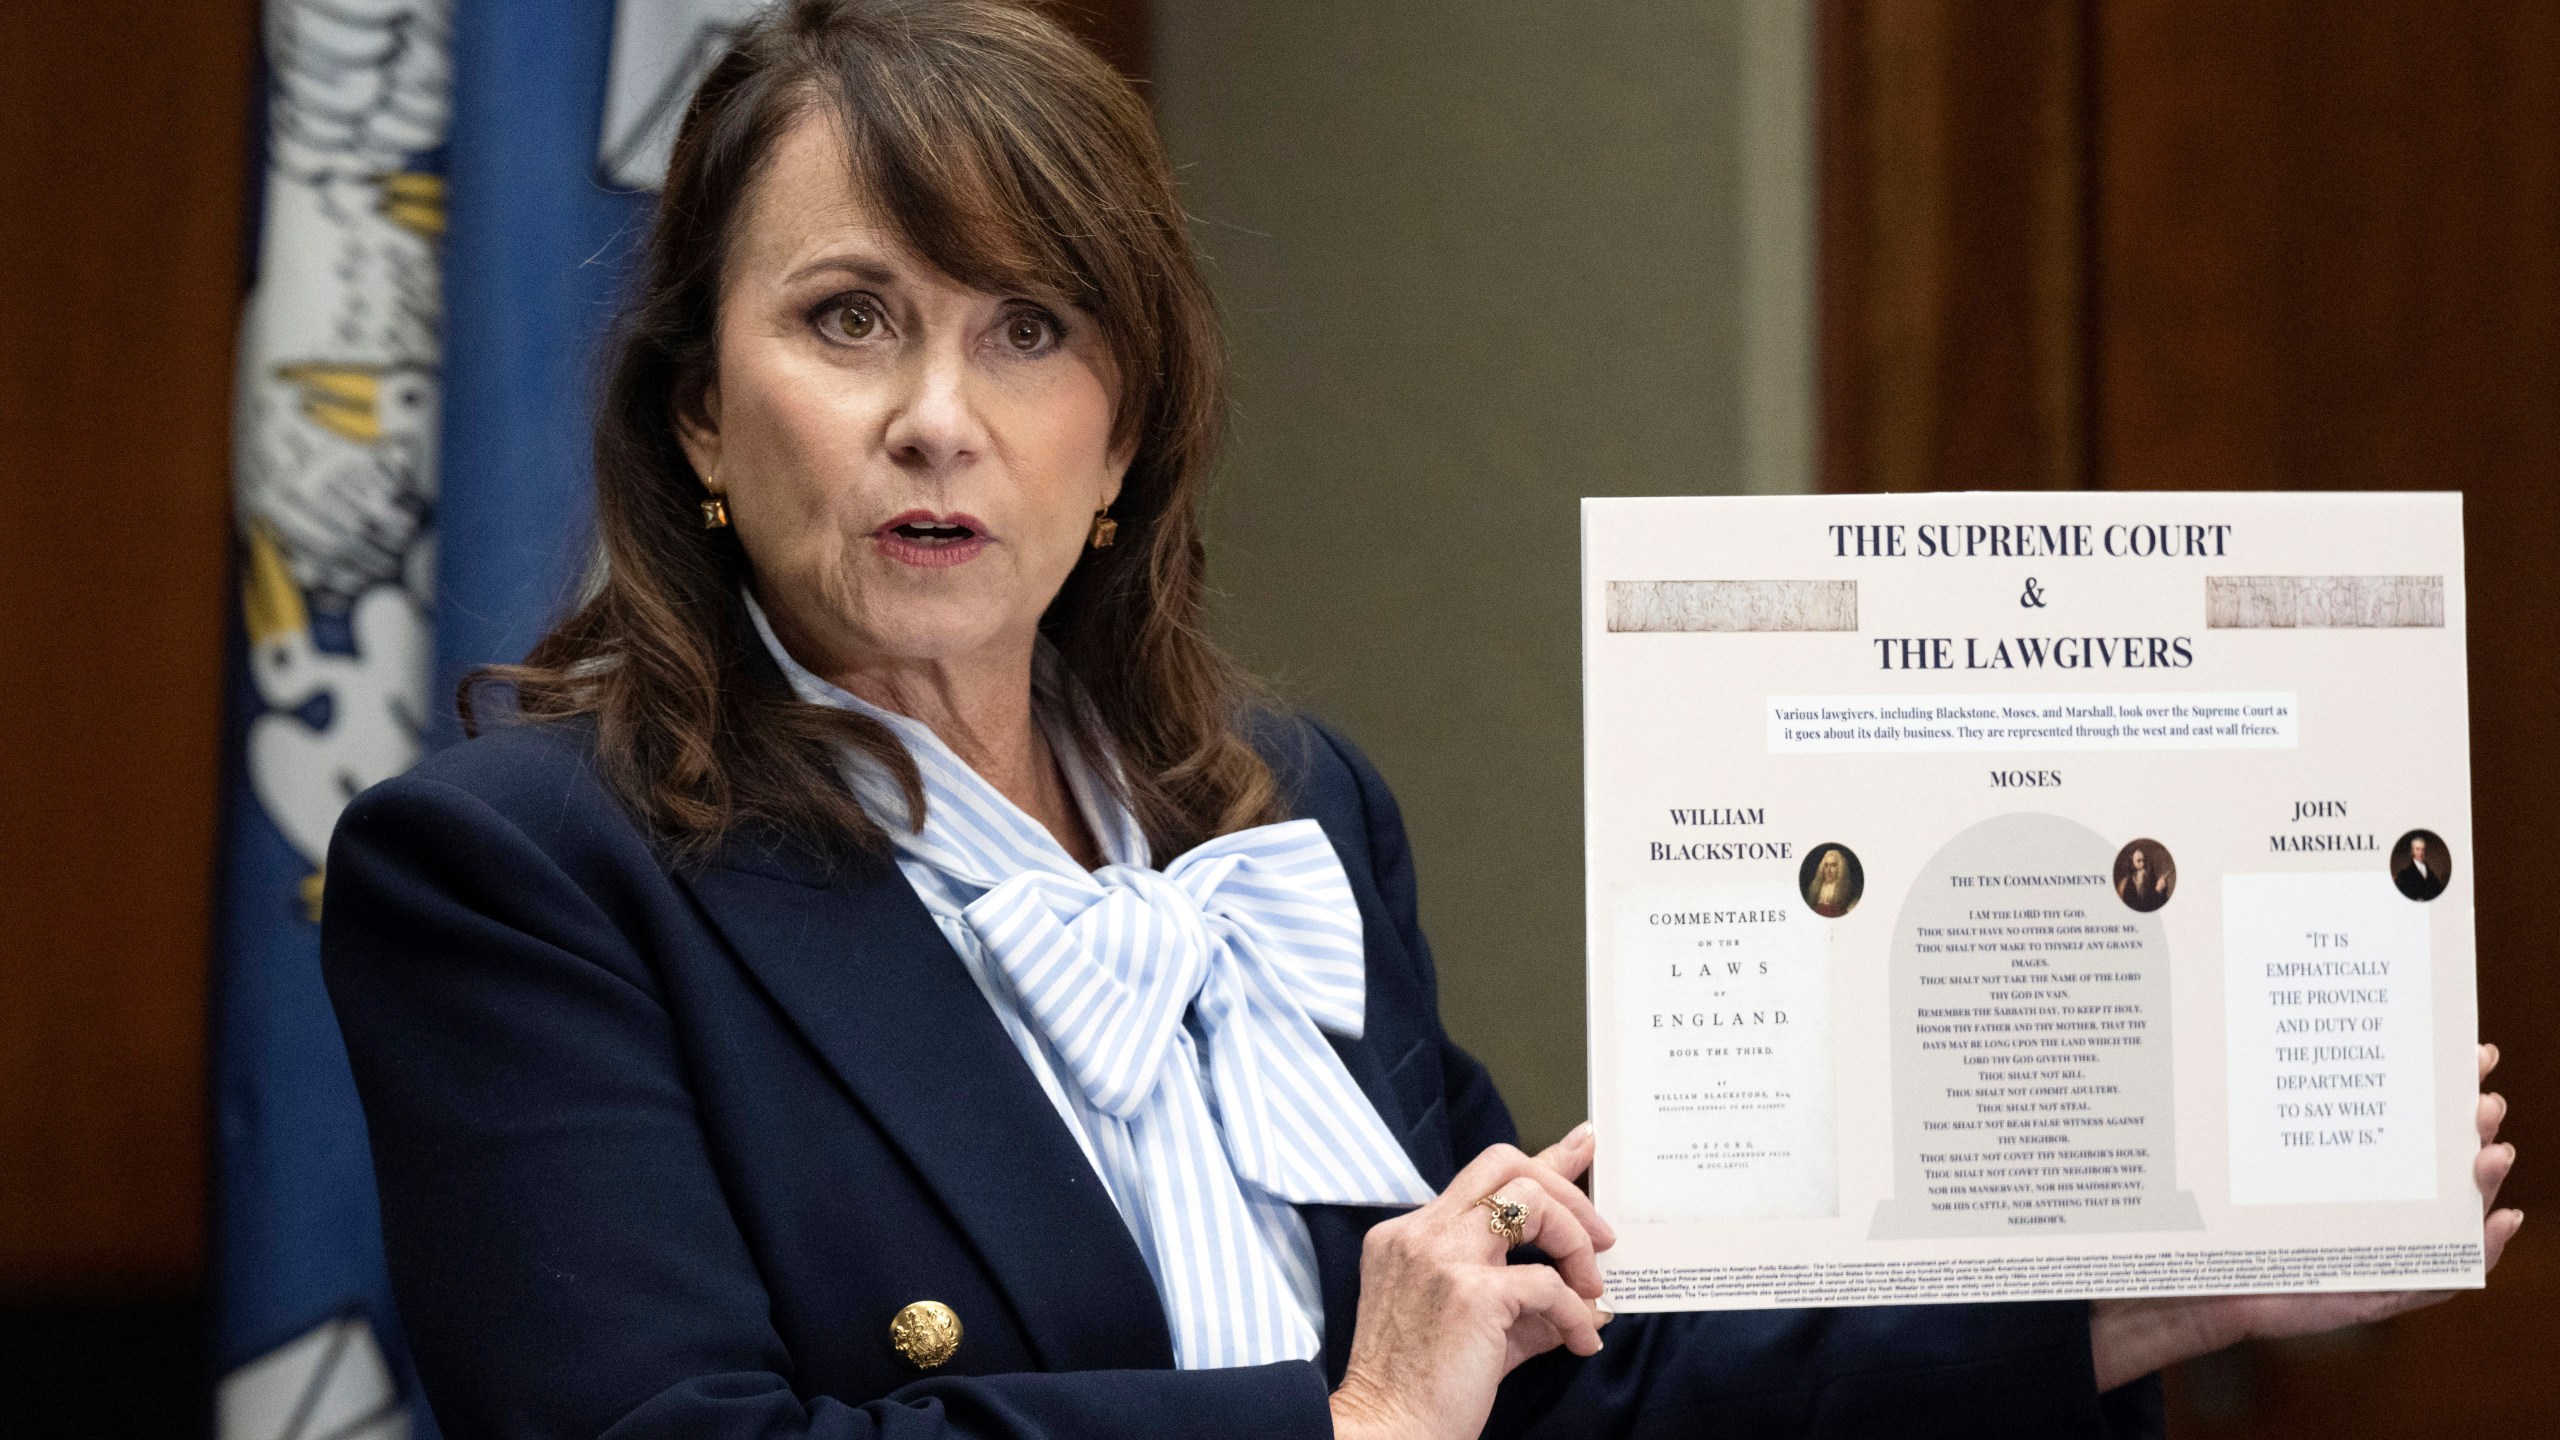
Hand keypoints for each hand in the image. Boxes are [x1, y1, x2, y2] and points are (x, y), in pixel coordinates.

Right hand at [1330, 1125, 1615, 1439]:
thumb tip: (1591, 1299)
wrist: (1388, 1433)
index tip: (1582, 1144)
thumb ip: (1528, 1301)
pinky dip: (1576, 1311)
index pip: (1483, 1178)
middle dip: (1564, 1188)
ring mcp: (1442, 1257)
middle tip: (1600, 1235)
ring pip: (1529, 1202)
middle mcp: (1421, 1233)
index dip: (1541, 1160)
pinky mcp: (1471, 1293)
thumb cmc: (1421, 1389)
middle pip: (1504, 1164)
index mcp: (1409, 1236)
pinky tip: (1583, 1340)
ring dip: (1575, 1242)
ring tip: (1592, 1288)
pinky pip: (1548, 1283)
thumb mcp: (1476, 1329)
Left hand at [2089, 1042, 2522, 1389]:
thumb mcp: (2230, 1156)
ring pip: (2447, 1220)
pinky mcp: (2367, 1296)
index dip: (2442, 1091)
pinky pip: (2432, 1282)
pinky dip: (2476, 1256)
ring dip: (2482, 1187)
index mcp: (2338, 1170)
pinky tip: (2498, 1224)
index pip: (2400, 1125)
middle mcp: (2363, 1207)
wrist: (2175, 1286)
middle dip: (2470, 1131)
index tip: (2472, 1054)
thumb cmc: (2200, 1218)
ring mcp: (2371, 1252)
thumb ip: (2257, 1112)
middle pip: (2434, 1168)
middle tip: (2484, 1101)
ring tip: (2493, 1154)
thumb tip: (2270, 1029)